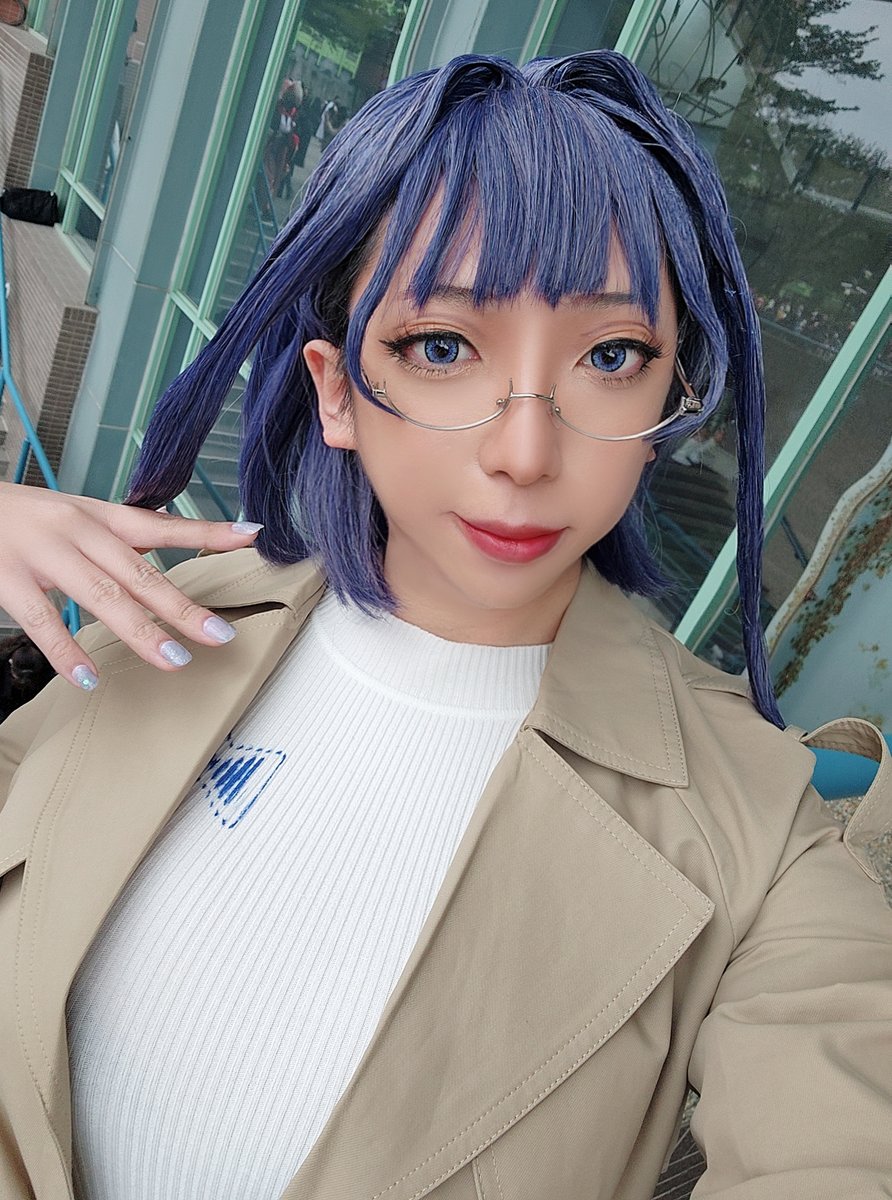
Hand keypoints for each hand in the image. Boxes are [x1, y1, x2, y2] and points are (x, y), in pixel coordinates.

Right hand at [0, 482, 263, 690]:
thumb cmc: (23, 516)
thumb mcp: (76, 515)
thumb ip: (122, 535)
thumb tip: (176, 540)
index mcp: (97, 516)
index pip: (161, 525)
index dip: (206, 532)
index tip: (250, 536)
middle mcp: (76, 531)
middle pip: (139, 573)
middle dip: (182, 606)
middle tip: (218, 634)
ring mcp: (42, 554)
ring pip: (101, 596)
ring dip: (140, 631)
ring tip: (173, 660)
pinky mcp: (6, 577)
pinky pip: (41, 621)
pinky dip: (66, 651)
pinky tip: (89, 677)